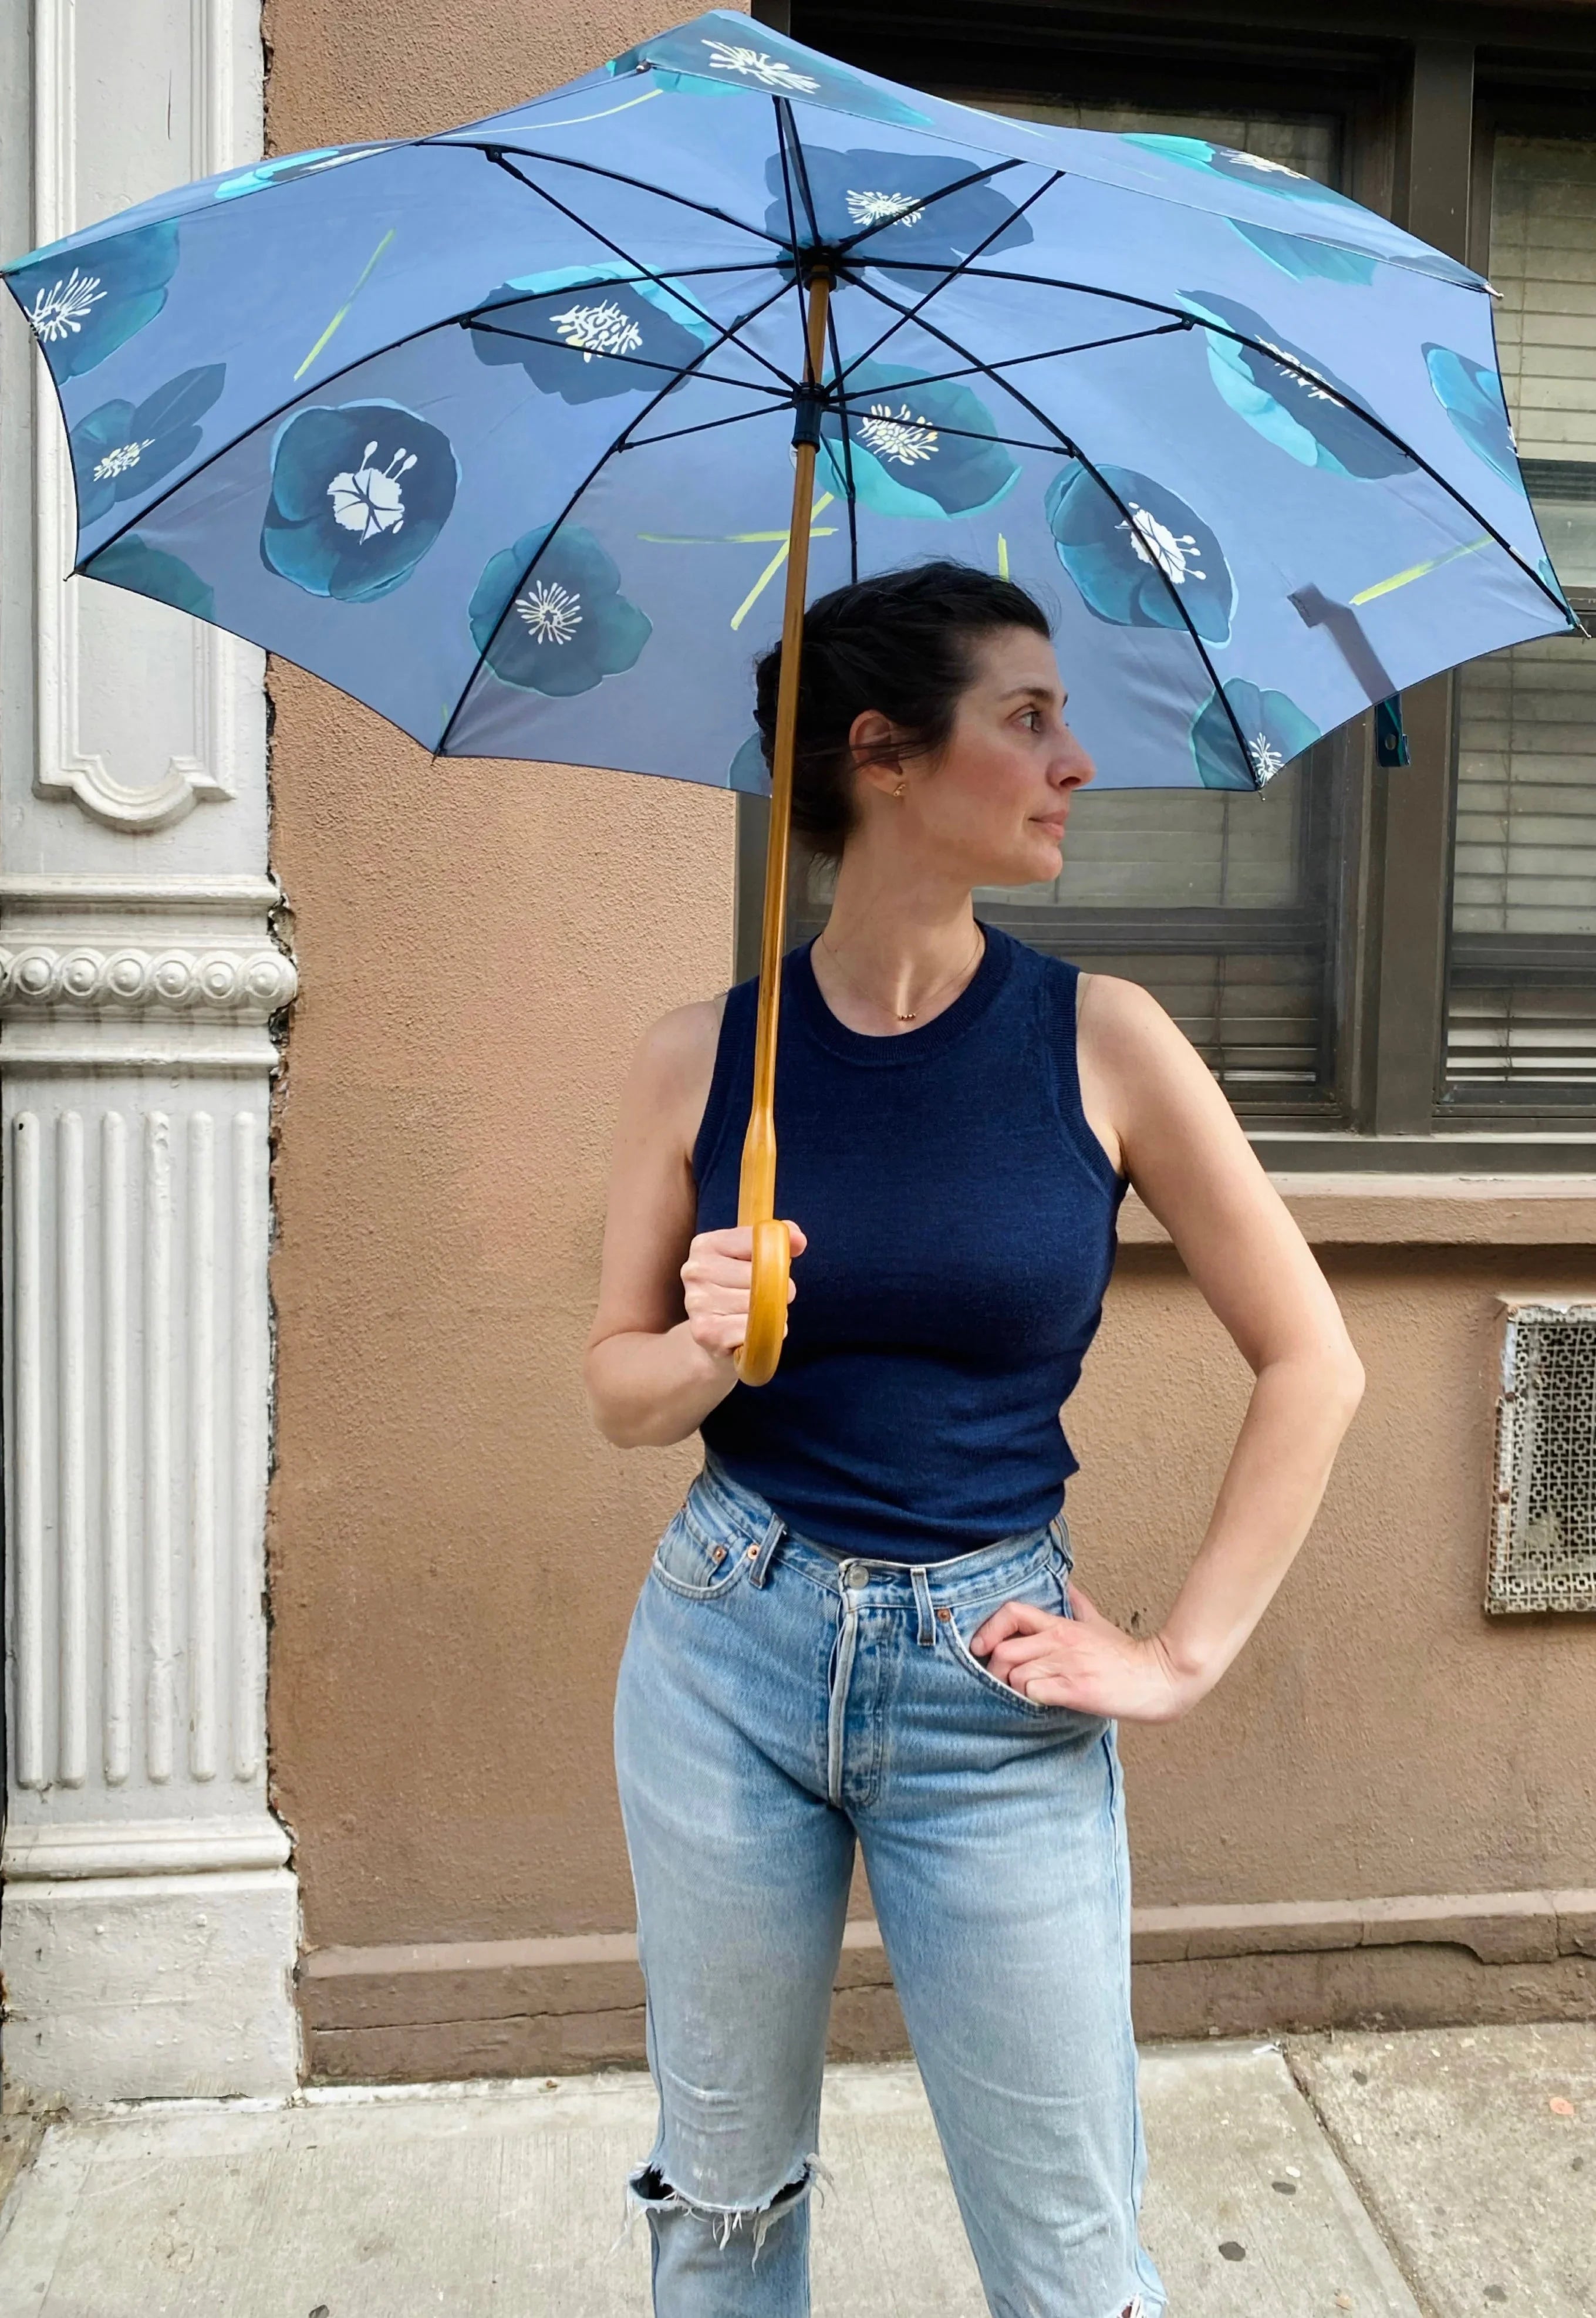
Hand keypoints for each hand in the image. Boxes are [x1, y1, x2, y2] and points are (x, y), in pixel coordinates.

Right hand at [680, 1222, 806, 1360]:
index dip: (777, 1254)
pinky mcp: (705, 1331)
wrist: (713, 1337)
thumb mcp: (754, 1259)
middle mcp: (696, 1271)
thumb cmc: (738, 1291)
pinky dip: (763, 1334)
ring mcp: (697, 1302)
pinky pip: (752, 1329)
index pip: (756, 1240)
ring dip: (772, 1313)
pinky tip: (751, 1333)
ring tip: (758, 1315)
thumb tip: (799, 1240)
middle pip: (760, 1274)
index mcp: (705, 1245)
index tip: (783, 1261)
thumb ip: (779, 1241)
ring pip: (759, 1304)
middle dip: (778, 1288)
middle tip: (770, 1297)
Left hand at [969, 1582, 1200, 1723]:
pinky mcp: (1074, 1690)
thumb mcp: (1099, 1624)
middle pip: (1003, 1650)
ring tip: (1024, 1694)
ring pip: (1015, 1675)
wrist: (1157, 1678)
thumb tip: (1068, 1587)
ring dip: (1012, 1688)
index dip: (989, 1629)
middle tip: (1000, 1681)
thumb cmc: (1126, 1656)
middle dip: (993, 1669)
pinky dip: (1030, 1701)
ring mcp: (1066, 1666)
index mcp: (1061, 1625)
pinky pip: (1034, 1693)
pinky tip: (1041, 1702)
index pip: (1012, 1612)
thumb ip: (1079, 1606)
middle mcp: (1059, 1642)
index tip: (980, 1646)